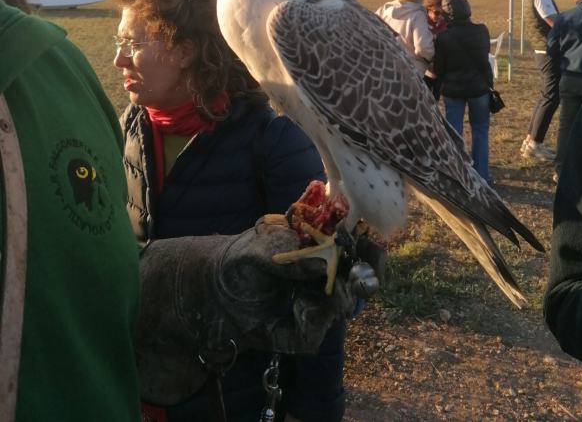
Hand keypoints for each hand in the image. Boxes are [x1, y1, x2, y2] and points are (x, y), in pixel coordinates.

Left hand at [136, 219, 356, 404]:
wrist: (206, 294)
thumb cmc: (235, 261)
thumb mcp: (259, 250)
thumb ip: (291, 255)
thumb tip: (326, 262)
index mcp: (317, 247)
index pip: (355, 246)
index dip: (370, 249)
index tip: (373, 252)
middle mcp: (321, 276)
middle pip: (356, 280)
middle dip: (358, 282)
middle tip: (352, 282)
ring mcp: (312, 304)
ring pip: (337, 309)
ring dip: (327, 304)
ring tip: (303, 300)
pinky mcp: (298, 333)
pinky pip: (313, 334)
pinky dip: (308, 324)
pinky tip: (294, 312)